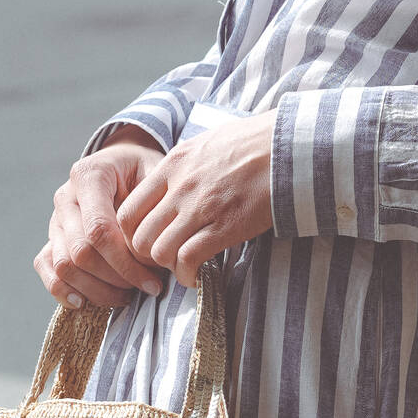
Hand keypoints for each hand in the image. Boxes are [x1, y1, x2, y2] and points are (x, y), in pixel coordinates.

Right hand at [36, 130, 166, 310]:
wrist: (123, 164)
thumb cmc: (144, 172)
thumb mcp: (157, 174)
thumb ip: (156, 205)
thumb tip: (155, 250)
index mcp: (89, 176)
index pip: (99, 230)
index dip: (126, 262)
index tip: (154, 280)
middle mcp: (66, 197)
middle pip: (81, 252)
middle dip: (116, 278)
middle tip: (146, 287)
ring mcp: (56, 219)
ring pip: (64, 266)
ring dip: (96, 289)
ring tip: (127, 295)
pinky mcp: (53, 238)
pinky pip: (45, 267)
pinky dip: (62, 290)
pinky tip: (86, 303)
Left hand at [117, 112, 275, 286]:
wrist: (288, 147)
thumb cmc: (254, 142)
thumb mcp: (207, 142)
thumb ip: (184, 164)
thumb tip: (174, 177)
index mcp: (172, 165)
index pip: (128, 210)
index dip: (132, 234)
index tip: (147, 241)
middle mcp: (180, 187)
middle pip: (139, 236)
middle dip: (146, 256)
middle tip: (163, 260)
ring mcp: (200, 208)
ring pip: (159, 251)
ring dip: (167, 266)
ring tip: (181, 266)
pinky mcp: (224, 227)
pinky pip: (188, 259)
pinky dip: (187, 274)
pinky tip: (195, 275)